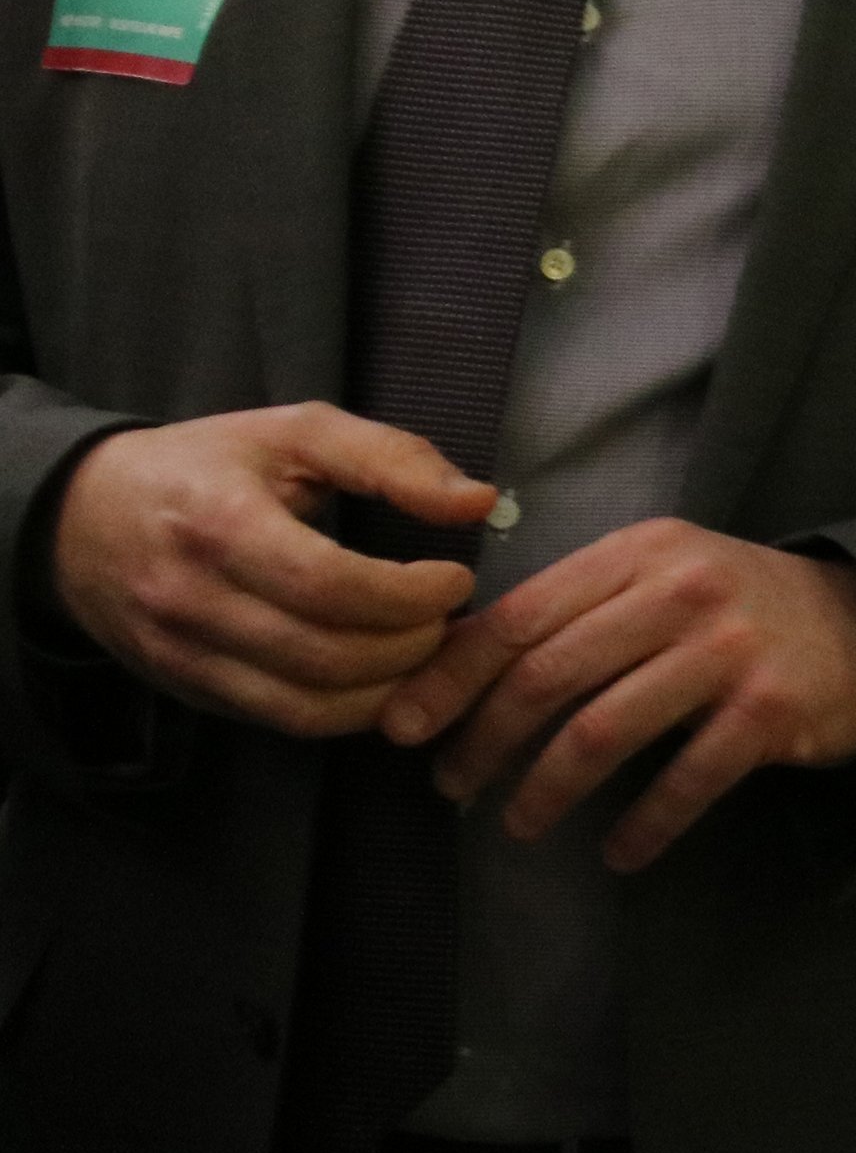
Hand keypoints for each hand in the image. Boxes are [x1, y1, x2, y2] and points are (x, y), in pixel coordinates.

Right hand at [44, 405, 492, 738]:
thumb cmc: (205, 466)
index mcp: (221, 525)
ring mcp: (185, 657)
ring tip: (426, 650)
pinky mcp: (188, 691)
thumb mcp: (296, 431)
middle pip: (326, 657)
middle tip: (450, 617)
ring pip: (307, 707)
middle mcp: (195, 602)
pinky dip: (347, 711)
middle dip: (412, 647)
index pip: (330, 586)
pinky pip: (281, 721)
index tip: (456, 578)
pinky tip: (382, 677)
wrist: (80, 519)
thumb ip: (391, 458)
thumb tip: (478, 501)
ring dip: (389, 690)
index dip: (409, 594)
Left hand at [379, 522, 855, 872]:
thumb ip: (576, 610)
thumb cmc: (737, 608)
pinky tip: (620, 854)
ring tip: (519, 824)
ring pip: (604, 731)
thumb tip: (452, 668)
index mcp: (639, 553)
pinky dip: (643, 827)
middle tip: (453, 790)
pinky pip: (686, 780)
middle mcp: (682, 590)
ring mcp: (730, 649)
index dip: (450, 678)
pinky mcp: (771, 710)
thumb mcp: (658, 578)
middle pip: (549, 676)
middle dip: (483, 742)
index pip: (520, 615)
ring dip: (546, 790)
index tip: (402, 729)